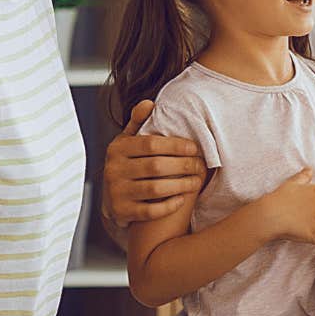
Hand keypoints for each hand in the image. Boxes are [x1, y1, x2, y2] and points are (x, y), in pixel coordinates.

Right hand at [102, 100, 205, 228]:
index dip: (176, 145)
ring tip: (197, 182)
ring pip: (155, 189)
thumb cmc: (129, 164)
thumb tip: (149, 103)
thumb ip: (138, 122)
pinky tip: (183, 199)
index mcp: (117, 149)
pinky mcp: (122, 212)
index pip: (151, 144)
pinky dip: (169, 206)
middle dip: (184, 165)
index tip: (195, 148)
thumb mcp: (128, 142)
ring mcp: (116, 193)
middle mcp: (113, 170)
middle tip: (201, 166)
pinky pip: (150, 211)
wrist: (113, 200)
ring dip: (181, 185)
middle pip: (156, 166)